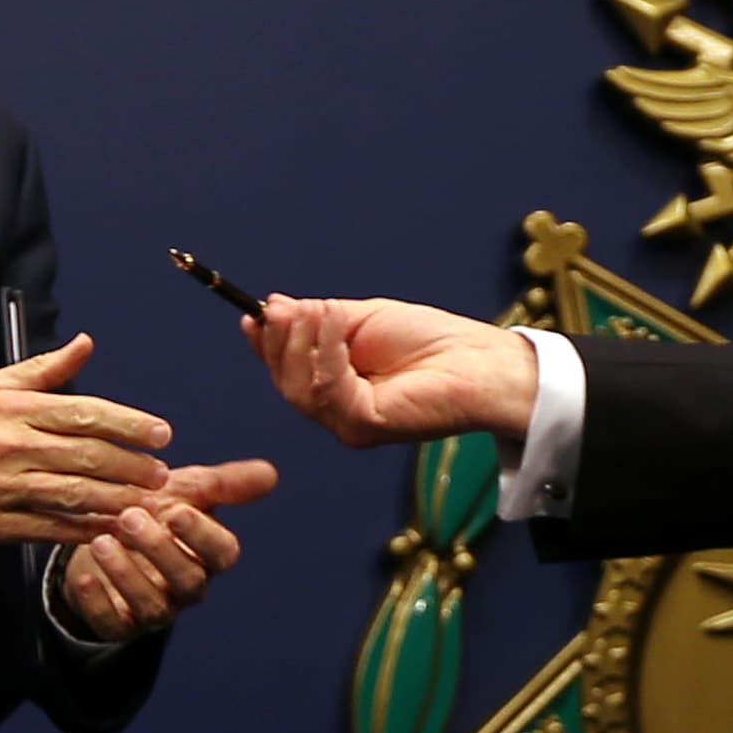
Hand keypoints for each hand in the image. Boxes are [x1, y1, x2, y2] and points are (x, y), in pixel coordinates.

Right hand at [0, 335, 170, 547]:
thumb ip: (41, 370)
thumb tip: (85, 344)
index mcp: (10, 408)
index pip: (83, 412)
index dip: (127, 423)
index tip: (160, 433)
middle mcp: (9, 444)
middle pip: (87, 454)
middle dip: (133, 466)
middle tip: (164, 473)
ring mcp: (1, 486)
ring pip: (75, 492)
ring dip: (118, 500)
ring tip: (150, 503)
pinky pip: (50, 528)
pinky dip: (84, 530)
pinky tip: (111, 530)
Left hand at [59, 457, 278, 640]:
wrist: (105, 539)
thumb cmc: (154, 513)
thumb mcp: (185, 492)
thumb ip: (223, 485)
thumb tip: (270, 473)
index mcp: (208, 555)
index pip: (221, 553)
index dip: (203, 536)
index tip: (179, 511)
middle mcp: (187, 586)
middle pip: (188, 580)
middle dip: (160, 550)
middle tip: (130, 517)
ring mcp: (155, 609)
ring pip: (154, 605)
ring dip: (127, 574)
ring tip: (100, 541)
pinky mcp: (120, 625)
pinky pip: (113, 623)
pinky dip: (97, 603)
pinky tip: (82, 578)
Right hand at [248, 296, 538, 448]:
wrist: (478, 361)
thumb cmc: (432, 341)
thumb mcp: (363, 319)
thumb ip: (319, 318)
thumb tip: (273, 307)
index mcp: (336, 388)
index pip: (287, 371)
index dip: (267, 344)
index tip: (254, 315)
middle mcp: (338, 413)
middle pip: (287, 383)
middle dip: (282, 341)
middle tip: (289, 309)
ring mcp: (350, 424)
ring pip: (301, 389)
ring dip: (304, 342)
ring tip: (321, 311)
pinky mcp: (366, 426)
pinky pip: (329, 389)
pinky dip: (328, 352)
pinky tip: (338, 325)